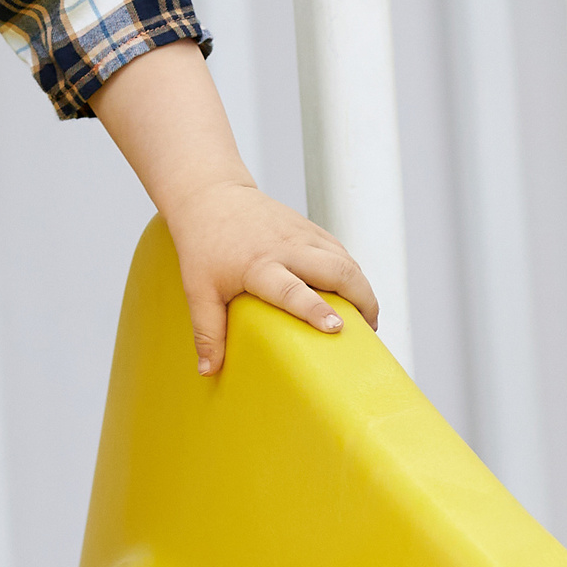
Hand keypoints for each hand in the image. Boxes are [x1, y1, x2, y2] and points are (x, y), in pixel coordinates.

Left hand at [163, 180, 379, 375]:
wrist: (211, 196)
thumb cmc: (204, 243)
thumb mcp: (198, 289)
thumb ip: (207, 330)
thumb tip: (208, 370)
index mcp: (258, 264)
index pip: (292, 289)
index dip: (316, 310)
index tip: (337, 327)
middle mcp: (285, 246)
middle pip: (336, 269)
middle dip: (361, 299)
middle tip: (368, 329)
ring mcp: (301, 234)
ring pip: (345, 259)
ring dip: (362, 287)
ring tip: (366, 317)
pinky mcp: (308, 227)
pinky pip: (339, 250)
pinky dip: (352, 271)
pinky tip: (352, 291)